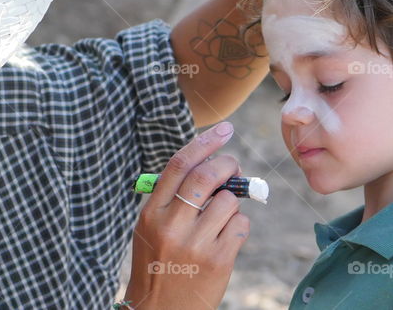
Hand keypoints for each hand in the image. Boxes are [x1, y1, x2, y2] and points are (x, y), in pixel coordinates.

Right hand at [124, 122, 248, 308]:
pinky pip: (241, 225)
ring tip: (220, 217)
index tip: (225, 129)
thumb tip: (211, 163)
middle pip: (207, 176)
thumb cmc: (158, 263)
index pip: (179, 165)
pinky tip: (225, 237)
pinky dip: (239, 225)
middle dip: (227, 163)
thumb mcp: (151, 228)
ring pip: (229, 201)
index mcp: (152, 213)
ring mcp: (196, 244)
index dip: (205, 142)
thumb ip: (173, 198)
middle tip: (233, 165)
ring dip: (232, 202)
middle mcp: (172, 226)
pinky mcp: (219, 261)